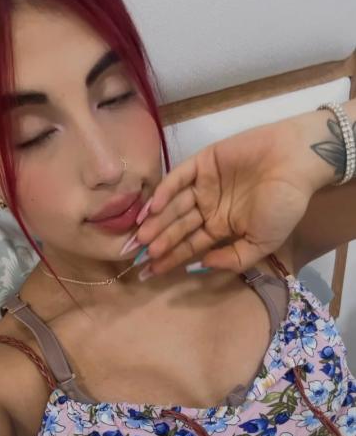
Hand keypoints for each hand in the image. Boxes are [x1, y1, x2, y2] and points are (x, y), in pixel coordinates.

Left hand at [137, 118, 317, 273]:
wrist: (297, 163)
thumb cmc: (284, 205)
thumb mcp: (263, 243)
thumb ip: (234, 258)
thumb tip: (202, 265)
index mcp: (221, 227)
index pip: (190, 246)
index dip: (170, 259)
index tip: (150, 273)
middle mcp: (209, 207)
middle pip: (177, 227)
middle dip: (158, 242)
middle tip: (138, 256)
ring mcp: (204, 184)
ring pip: (174, 205)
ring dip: (158, 221)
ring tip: (142, 238)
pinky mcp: (203, 162)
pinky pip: (179, 178)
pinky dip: (165, 192)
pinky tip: (152, 209)